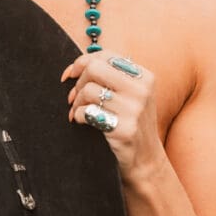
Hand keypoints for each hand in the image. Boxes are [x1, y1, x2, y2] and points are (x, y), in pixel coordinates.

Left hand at [63, 51, 165, 183]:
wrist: (146, 160)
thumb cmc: (131, 123)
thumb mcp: (132, 95)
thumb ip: (112, 76)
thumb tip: (76, 66)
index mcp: (144, 76)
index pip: (106, 56)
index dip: (82, 61)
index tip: (70, 74)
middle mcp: (141, 90)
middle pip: (94, 68)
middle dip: (78, 82)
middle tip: (73, 96)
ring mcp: (134, 110)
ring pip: (88, 90)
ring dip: (76, 102)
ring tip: (77, 111)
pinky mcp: (124, 129)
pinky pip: (87, 113)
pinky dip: (78, 115)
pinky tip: (82, 121)